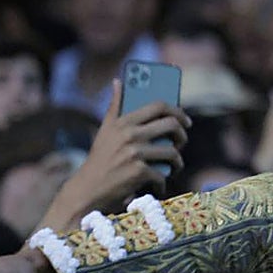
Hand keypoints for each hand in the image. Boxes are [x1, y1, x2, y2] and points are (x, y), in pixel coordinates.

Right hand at [46, 80, 190, 228]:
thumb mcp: (105, 130)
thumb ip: (115, 106)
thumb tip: (118, 81)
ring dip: (177, 162)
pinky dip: (163, 183)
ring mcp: (134, 153)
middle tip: (180, 144)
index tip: (186, 121)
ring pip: (172, 152)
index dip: (178, 111)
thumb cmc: (100, 159)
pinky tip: (158, 187)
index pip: (159, 105)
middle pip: (172, 124)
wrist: (86, 191)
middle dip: (182, 136)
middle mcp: (129, 134)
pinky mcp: (138, 172)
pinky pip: (163, 174)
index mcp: (123, 121)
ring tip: (173, 167)